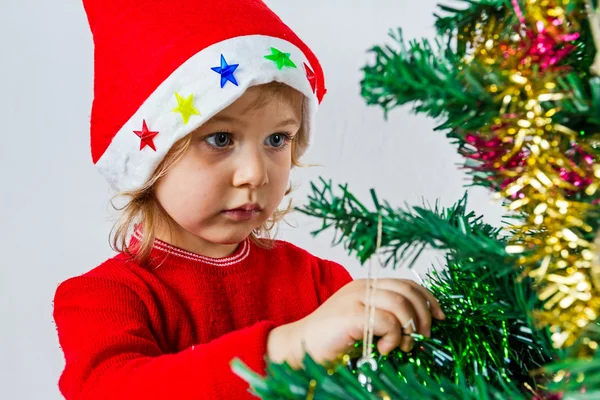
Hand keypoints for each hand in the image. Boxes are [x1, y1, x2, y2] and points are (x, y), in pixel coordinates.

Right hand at [267, 278, 444, 368]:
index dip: (428, 299)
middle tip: (422, 338)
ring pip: (401, 304)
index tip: (440, 318)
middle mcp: (363, 287)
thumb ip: (385, 317)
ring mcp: (356, 298)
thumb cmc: (332, 340)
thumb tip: (418, 327)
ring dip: (409, 329)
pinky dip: (393, 338)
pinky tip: (384, 349)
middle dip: (423, 316)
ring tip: (402, 347)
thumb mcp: (364, 324)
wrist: (299, 347)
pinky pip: (387, 321)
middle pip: (408, 291)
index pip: (407, 283)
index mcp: (367, 286)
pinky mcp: (352, 315)